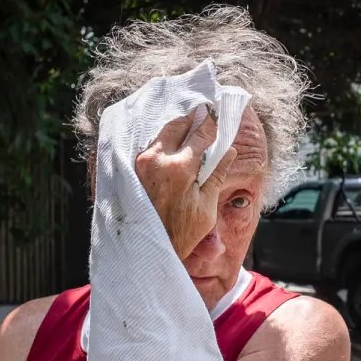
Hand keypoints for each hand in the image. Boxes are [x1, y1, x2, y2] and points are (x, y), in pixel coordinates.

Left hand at [135, 105, 237, 259]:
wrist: (147, 249)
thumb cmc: (181, 233)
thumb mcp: (206, 207)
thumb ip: (216, 174)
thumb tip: (229, 151)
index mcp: (179, 167)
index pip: (200, 134)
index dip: (210, 122)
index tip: (216, 112)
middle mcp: (157, 158)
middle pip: (178, 125)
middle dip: (192, 119)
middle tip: (204, 113)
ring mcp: (141, 162)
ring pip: (162, 133)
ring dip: (177, 128)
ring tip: (190, 128)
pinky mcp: (132, 168)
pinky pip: (151, 145)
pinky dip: (164, 140)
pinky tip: (174, 144)